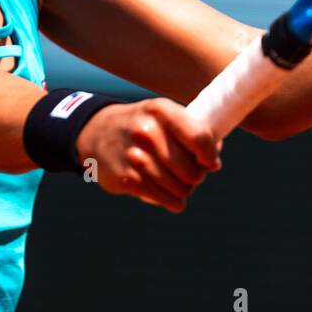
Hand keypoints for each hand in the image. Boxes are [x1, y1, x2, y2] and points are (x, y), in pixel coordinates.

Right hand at [75, 98, 221, 212]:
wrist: (97, 133)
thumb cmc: (143, 126)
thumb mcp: (164, 116)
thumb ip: (193, 132)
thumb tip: (214, 162)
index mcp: (161, 111)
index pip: (200, 138)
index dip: (210, 156)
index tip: (209, 162)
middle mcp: (147, 131)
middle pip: (192, 171)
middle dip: (196, 176)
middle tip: (189, 173)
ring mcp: (135, 156)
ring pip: (180, 189)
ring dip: (183, 190)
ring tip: (176, 182)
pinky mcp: (127, 179)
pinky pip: (164, 199)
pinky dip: (171, 201)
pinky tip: (168, 194)